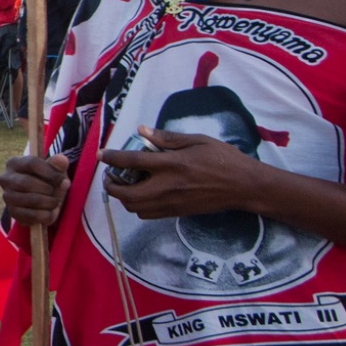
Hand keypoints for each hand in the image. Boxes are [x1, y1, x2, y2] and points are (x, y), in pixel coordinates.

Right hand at [0, 153, 70, 226]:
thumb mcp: (54, 169)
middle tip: (56, 192)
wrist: (42, 198)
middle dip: (47, 189)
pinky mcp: (12, 212)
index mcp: (14, 163)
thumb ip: (58, 163)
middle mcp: (6, 179)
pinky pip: (30, 215)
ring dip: (48, 202)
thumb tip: (62, 160)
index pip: (31, 164)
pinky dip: (45, 215)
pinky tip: (50, 211)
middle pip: (26, 183)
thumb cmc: (47, 179)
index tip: (62, 180)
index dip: (50, 172)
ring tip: (55, 201)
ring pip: (30, 200)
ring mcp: (7, 196)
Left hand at [101, 125, 262, 219]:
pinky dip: (137, 206)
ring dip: (123, 197)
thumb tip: (142, 130)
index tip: (102, 155)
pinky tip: (141, 194)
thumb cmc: (223, 159)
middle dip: (111, 186)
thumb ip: (167, 138)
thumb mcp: (197, 140)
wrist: (244, 186)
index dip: (112, 158)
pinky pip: (147, 214)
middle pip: (126, 194)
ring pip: (135, 207)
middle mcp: (167, 186)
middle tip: (110, 176)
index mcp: (172, 164)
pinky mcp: (176, 213)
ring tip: (124, 184)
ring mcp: (171, 203)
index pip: (132, 162)